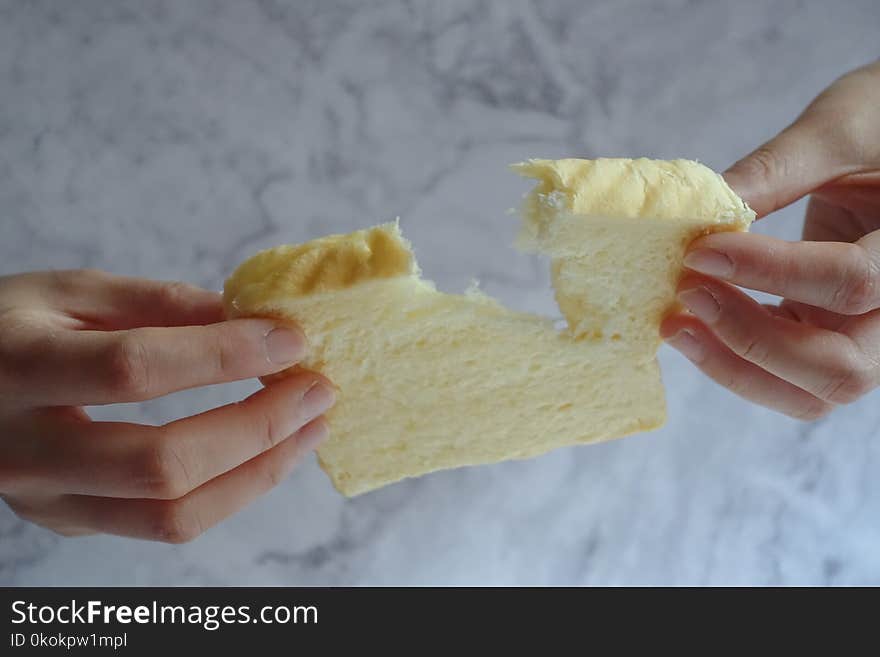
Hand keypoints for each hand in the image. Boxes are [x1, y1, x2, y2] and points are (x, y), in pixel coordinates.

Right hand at [0, 269, 334, 541]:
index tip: (291, 339)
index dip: (223, 356)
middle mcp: (24, 450)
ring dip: (259, 472)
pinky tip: (266, 451)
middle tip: (317, 390)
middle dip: (257, 428)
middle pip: (161, 464)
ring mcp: (46, 499)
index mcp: (17, 368)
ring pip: (172, 515)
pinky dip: (231, 490)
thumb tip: (246, 317)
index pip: (134, 370)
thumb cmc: (8, 328)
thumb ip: (153, 303)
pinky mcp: (69, 521)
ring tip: (309, 427)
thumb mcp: (66, 293)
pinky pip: (165, 524)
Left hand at [661, 60, 879, 419]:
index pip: (851, 282)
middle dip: (751, 338)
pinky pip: (787, 380)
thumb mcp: (841, 128)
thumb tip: (699, 206)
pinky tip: (690, 326)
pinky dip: (734, 364)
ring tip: (675, 324)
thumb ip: (778, 169)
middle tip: (686, 292)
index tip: (701, 250)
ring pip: (811, 393)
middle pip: (840, 368)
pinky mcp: (831, 338)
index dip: (770, 271)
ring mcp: (868, 335)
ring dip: (735, 365)